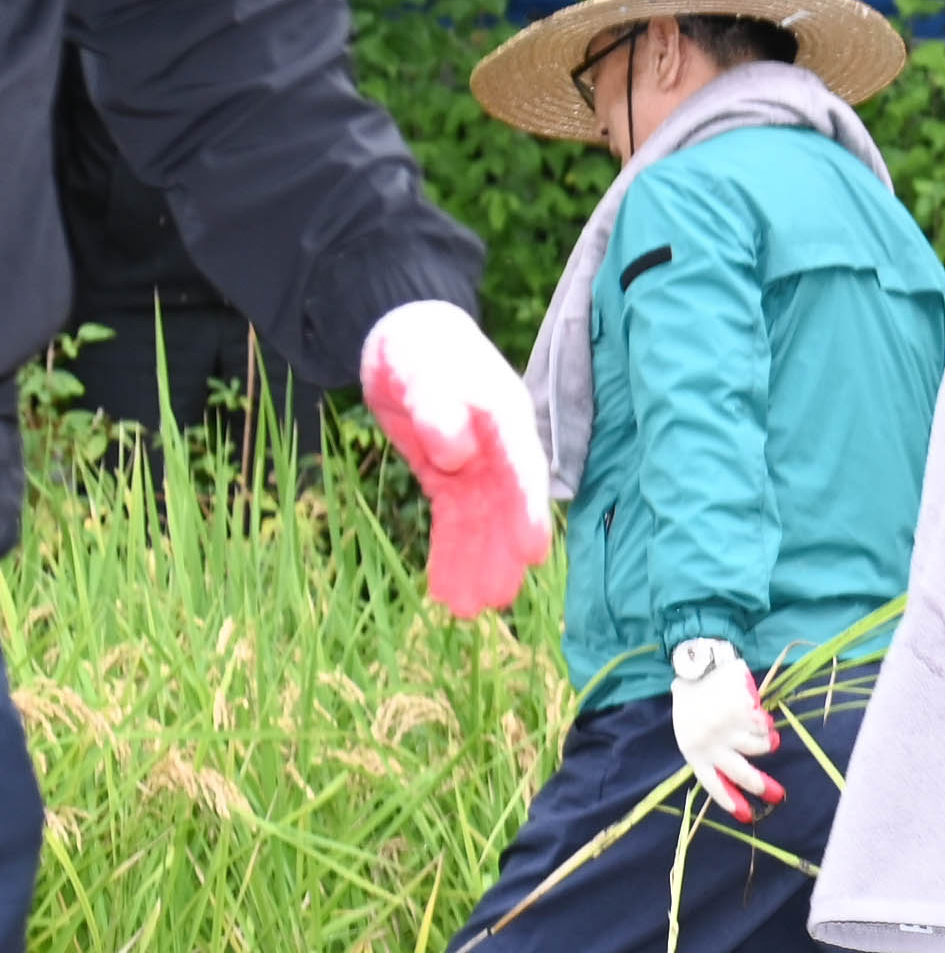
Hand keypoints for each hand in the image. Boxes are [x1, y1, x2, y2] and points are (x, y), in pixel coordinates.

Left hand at [359, 301, 551, 615]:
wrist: (404, 342)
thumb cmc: (421, 350)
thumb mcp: (423, 371)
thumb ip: (438, 407)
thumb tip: (455, 453)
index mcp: (507, 420)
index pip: (523, 472)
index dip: (529, 513)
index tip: (532, 552)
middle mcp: (501, 451)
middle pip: (507, 509)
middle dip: (501, 554)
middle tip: (496, 600)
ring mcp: (479, 468)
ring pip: (481, 525)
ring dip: (476, 565)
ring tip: (465, 610)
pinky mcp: (451, 481)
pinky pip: (453, 523)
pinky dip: (450, 554)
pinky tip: (442, 589)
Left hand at [670, 641, 784, 820]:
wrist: (697, 668)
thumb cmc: (694, 703)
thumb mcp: (692, 732)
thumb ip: (710, 754)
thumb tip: (741, 783)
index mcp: (694, 752)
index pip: (713, 783)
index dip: (731, 800)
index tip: (745, 815)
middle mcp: (712, 744)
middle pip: (743, 774)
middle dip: (762, 787)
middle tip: (777, 795)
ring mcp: (728, 729)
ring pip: (761, 748)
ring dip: (766, 740)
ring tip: (764, 732)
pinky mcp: (743, 713)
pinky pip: (765, 726)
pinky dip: (765, 722)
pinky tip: (758, 713)